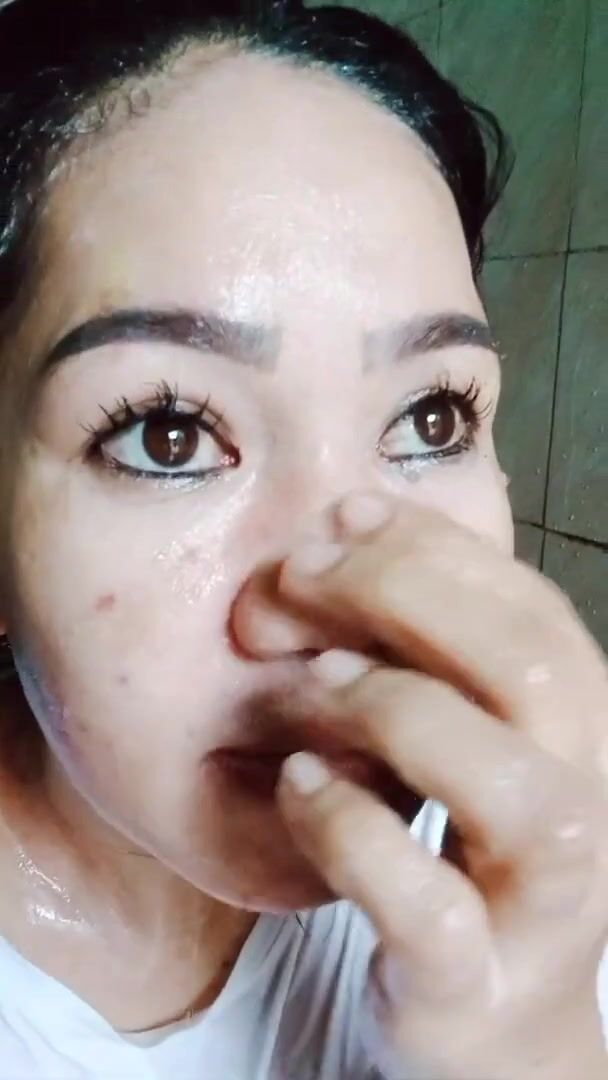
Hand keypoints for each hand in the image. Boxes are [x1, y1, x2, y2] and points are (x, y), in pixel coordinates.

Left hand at [275, 493, 607, 1079]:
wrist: (503, 1018)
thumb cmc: (469, 848)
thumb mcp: (461, 730)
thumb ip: (420, 635)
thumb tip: (346, 520)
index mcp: (588, 727)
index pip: (530, 606)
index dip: (433, 548)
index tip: (340, 517)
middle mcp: (591, 800)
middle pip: (533, 667)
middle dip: (406, 595)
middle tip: (302, 577)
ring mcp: (547, 901)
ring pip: (506, 780)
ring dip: (393, 706)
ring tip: (312, 683)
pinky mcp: (477, 982)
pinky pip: (428, 903)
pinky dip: (348, 827)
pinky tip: (296, 785)